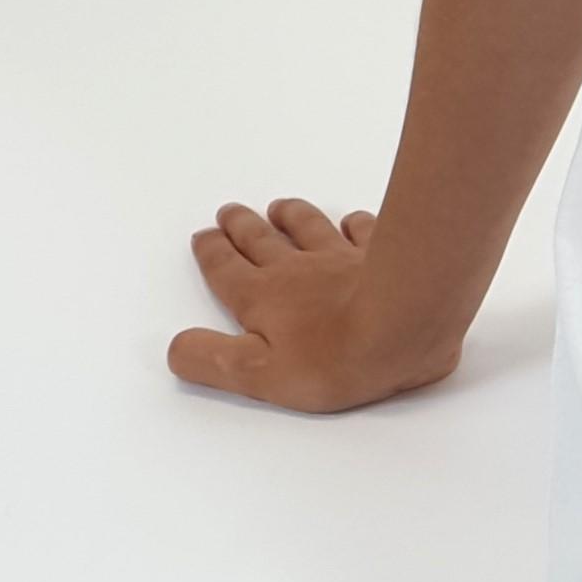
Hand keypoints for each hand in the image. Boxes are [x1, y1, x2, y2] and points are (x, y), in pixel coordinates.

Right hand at [169, 198, 458, 412]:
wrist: (405, 325)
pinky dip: (354, 223)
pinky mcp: (381, 252)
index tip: (204, 236)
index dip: (212, 254)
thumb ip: (212, 361)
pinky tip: (352, 220)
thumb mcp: (258, 375)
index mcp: (262, 298)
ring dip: (291, 216)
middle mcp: (296, 270)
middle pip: (262, 241)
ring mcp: (340, 257)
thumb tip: (176, 349)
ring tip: (279, 207)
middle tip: (230, 212)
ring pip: (309, 227)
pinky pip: (362, 230)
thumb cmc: (333, 360)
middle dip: (241, 227)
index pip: (226, 271)